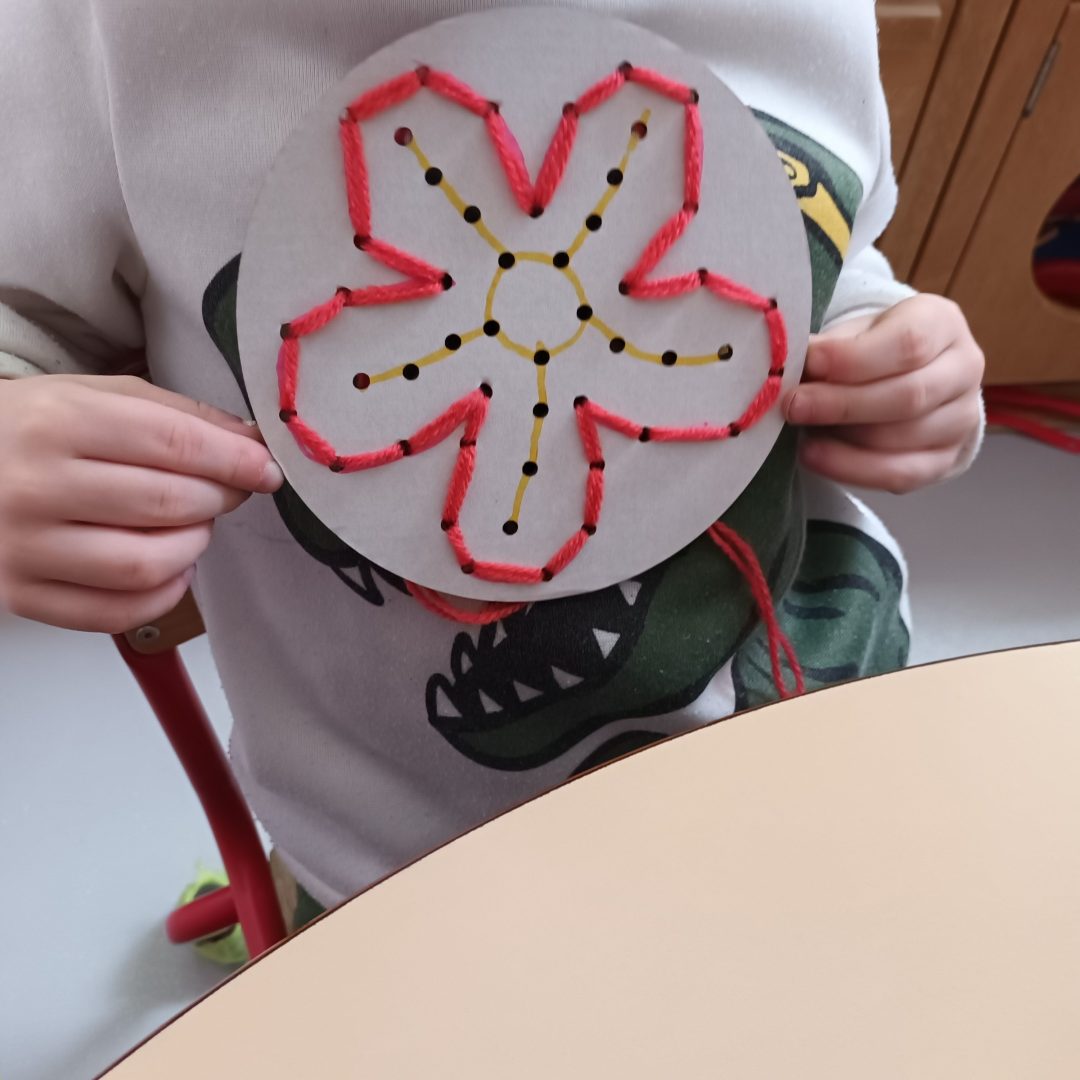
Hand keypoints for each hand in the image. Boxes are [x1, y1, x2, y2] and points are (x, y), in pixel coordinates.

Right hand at [0, 374, 282, 631]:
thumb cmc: (25, 428)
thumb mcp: (90, 396)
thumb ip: (174, 415)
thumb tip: (250, 442)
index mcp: (55, 421)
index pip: (173, 443)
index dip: (235, 459)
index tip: (266, 469)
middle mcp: (34, 486)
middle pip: (167, 503)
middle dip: (218, 499)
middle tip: (227, 491)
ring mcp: (22, 548)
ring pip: (146, 565)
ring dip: (193, 546)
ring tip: (193, 526)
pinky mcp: (17, 594)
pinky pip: (114, 613)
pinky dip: (162, 595)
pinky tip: (170, 568)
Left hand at [784, 294, 984, 492]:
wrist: (902, 379)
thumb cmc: (870, 350)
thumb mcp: (852, 334)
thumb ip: (827, 348)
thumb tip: (786, 365)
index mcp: (942, 323)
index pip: (908, 343)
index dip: (853, 358)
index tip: (809, 364)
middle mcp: (964, 369)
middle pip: (910, 395)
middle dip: (842, 404)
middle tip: (793, 406)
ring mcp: (961, 418)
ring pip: (903, 437)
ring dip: (845, 439)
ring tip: (802, 431)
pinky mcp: (947, 459)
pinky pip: (901, 474)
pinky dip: (852, 469)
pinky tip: (816, 457)